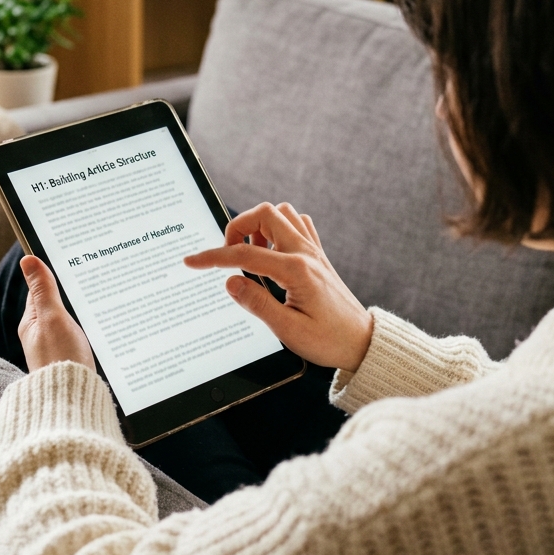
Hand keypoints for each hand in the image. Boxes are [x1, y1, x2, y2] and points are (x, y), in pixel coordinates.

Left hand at [18, 255, 95, 372]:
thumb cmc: (61, 361)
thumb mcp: (52, 319)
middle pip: (58, 305)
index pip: (42, 288)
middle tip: (95, 279)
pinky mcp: (71, 360)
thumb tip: (27, 259)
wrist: (73, 402)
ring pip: (71, 321)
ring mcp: (56, 349)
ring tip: (103, 301)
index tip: (73, 261)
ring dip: (83, 313)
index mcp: (32, 322)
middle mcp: (41, 336)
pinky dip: (90, 330)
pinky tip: (103, 329)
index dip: (55, 274)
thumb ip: (44, 290)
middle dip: (72, 294)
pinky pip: (80, 337)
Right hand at [184, 202, 372, 371]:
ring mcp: (313, 251)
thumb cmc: (328, 340)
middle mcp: (306, 253)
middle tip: (229, 255)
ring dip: (259, 226)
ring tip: (251, 255)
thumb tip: (230, 282)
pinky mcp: (317, 255)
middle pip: (264, 213)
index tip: (192, 261)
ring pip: (281, 213)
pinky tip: (272, 251)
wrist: (361, 341)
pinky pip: (297, 223)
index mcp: (296, 271)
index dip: (213, 257)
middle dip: (238, 227)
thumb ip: (257, 303)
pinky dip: (278, 229)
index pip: (245, 255)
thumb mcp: (288, 330)